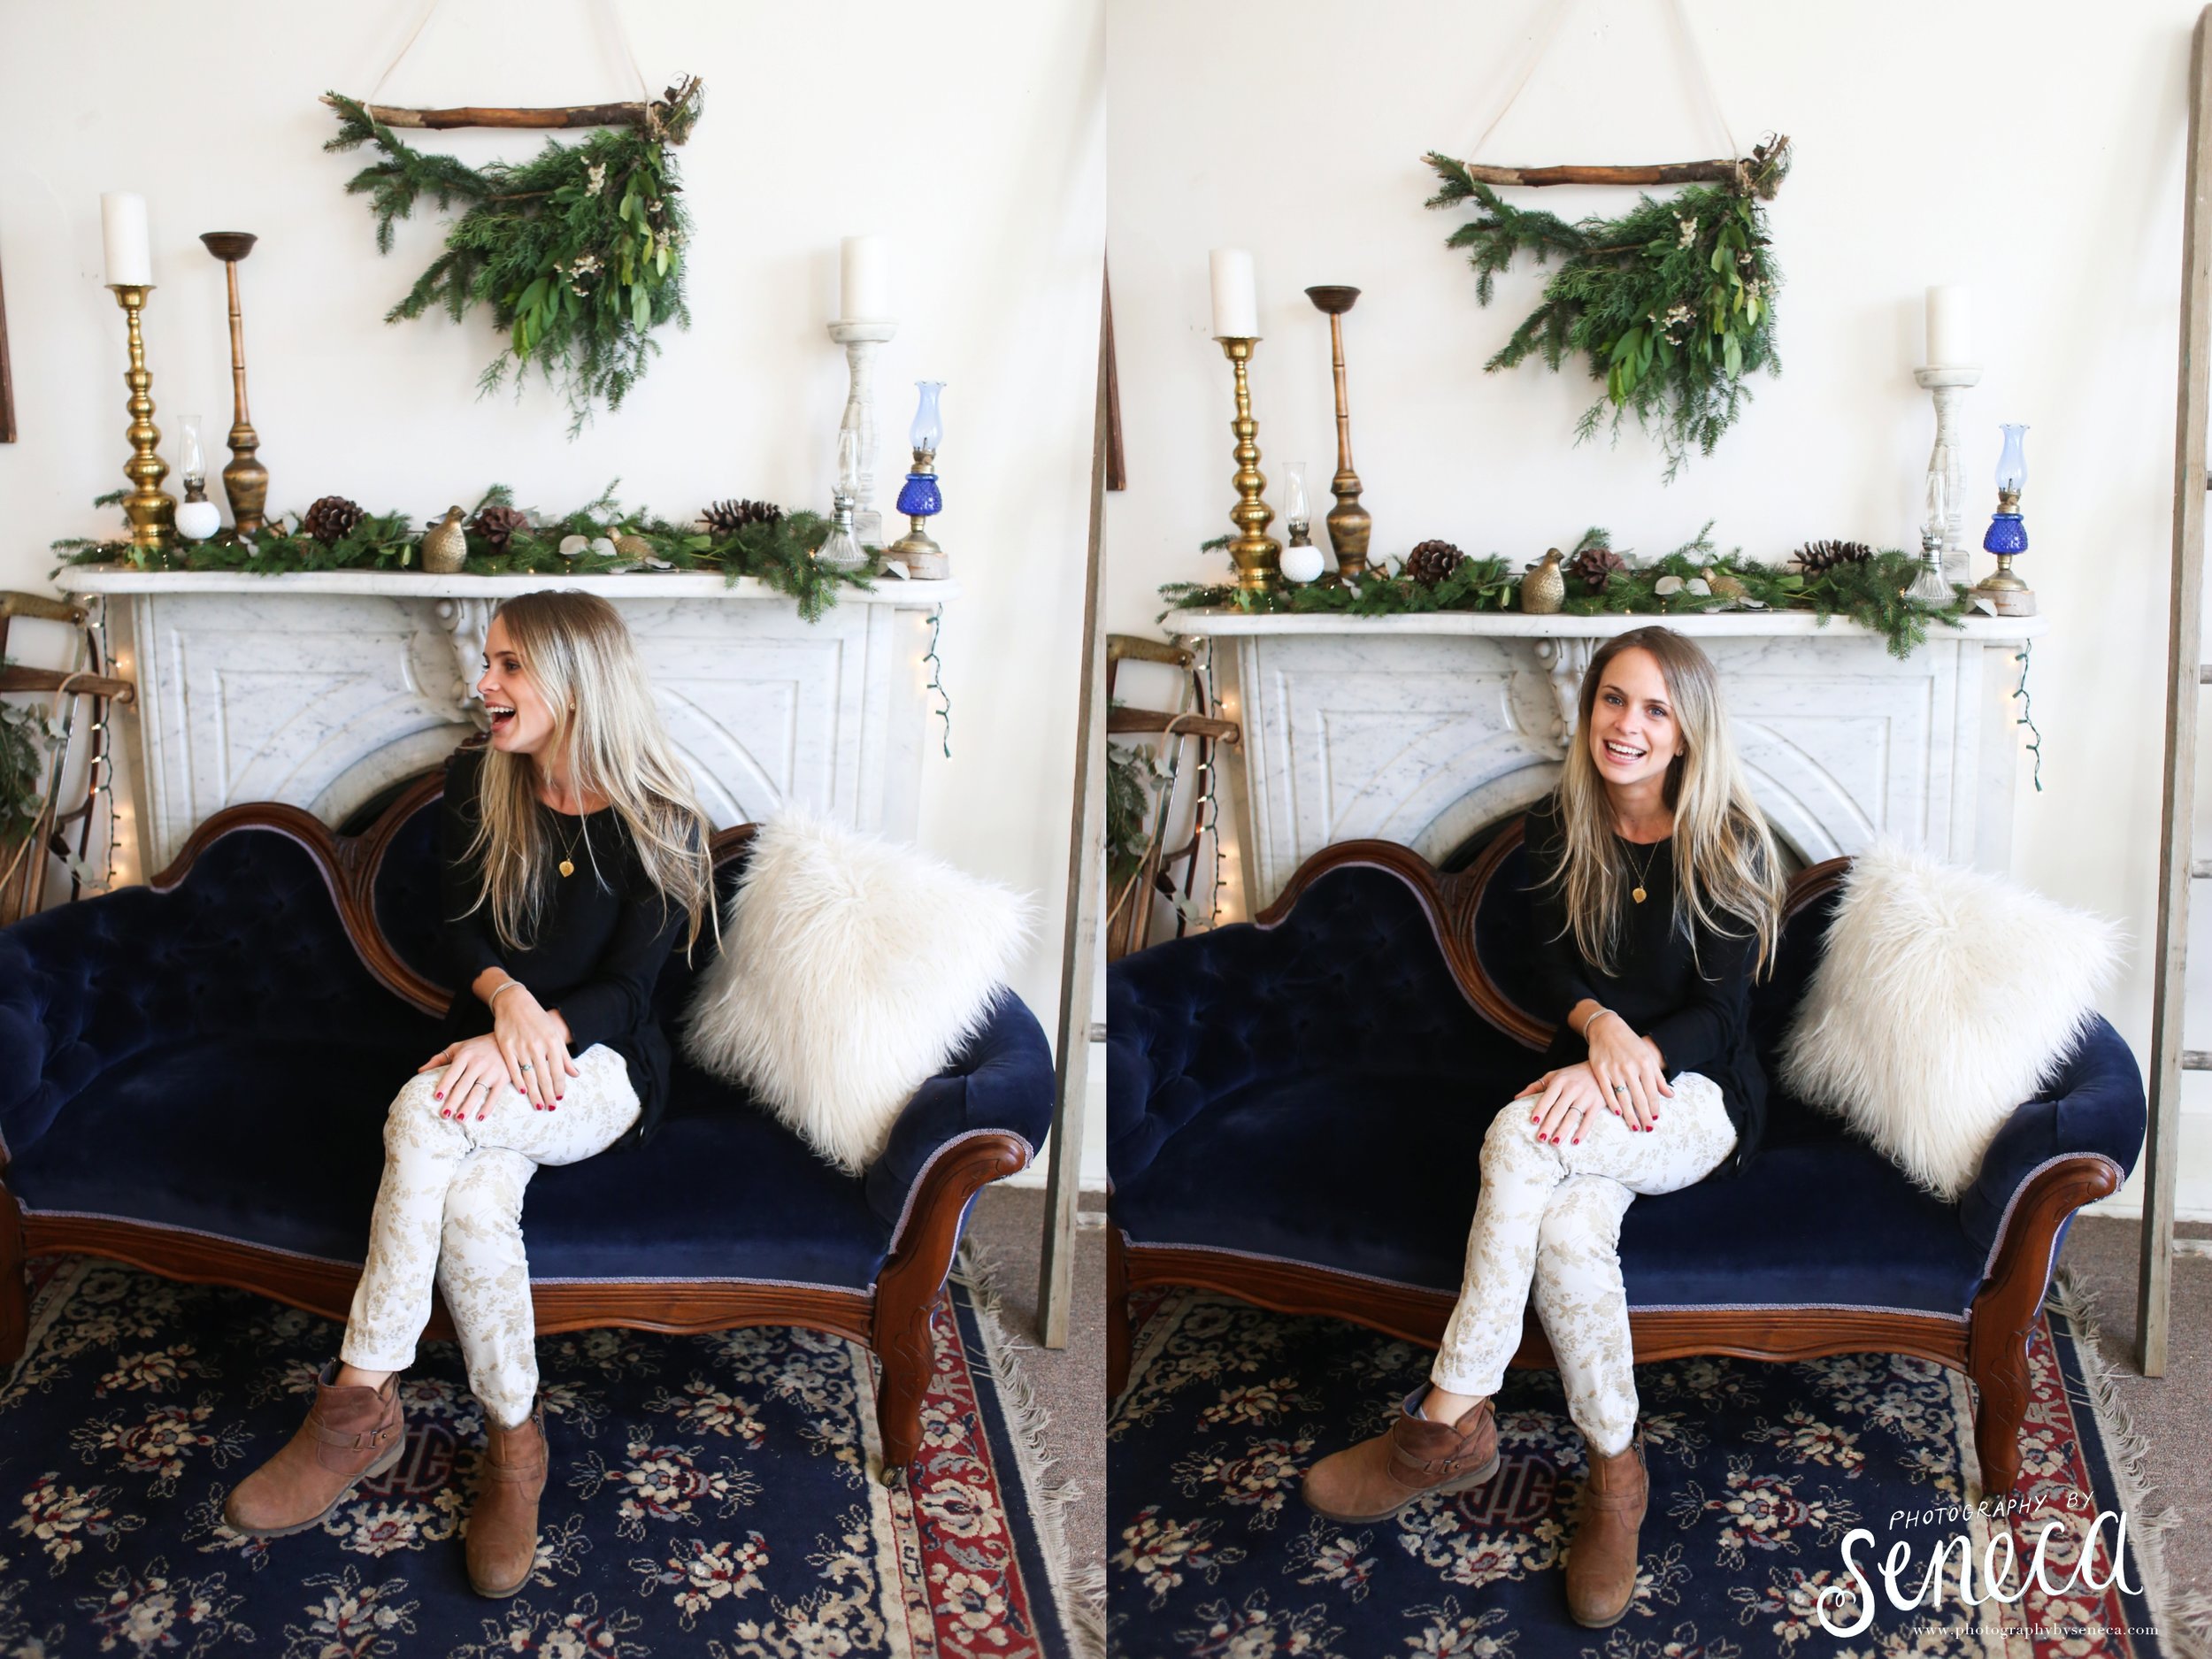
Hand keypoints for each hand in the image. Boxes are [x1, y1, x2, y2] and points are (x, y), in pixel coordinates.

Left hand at [417, 1034, 517, 1121]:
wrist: (505, 1041)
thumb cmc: (477, 1046)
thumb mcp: (458, 1047)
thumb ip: (439, 1059)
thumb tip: (420, 1071)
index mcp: (466, 1055)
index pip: (453, 1072)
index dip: (445, 1085)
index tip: (437, 1097)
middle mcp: (478, 1063)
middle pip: (464, 1085)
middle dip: (454, 1100)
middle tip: (444, 1115)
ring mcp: (492, 1071)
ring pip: (478, 1091)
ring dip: (469, 1106)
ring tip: (459, 1119)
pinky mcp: (503, 1078)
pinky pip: (495, 1095)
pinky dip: (488, 1107)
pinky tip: (480, 1118)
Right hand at [488, 980, 579, 1109]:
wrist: (515, 1003)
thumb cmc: (538, 1020)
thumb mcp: (554, 1035)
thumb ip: (565, 1056)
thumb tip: (575, 1075)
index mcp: (552, 1043)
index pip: (558, 1071)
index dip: (559, 1087)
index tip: (559, 1099)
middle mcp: (538, 1046)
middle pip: (544, 1077)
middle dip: (548, 1095)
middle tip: (550, 1109)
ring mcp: (521, 1047)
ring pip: (529, 1076)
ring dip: (534, 1093)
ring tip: (538, 1106)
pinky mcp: (506, 1047)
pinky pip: (513, 1069)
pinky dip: (518, 1081)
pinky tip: (523, 1091)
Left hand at [1513, 1062, 1607, 1144]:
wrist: (1600, 1069)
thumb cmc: (1572, 1074)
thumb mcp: (1554, 1076)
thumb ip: (1535, 1087)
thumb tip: (1516, 1098)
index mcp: (1560, 1081)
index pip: (1548, 1097)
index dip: (1541, 1109)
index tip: (1533, 1121)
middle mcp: (1572, 1088)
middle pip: (1559, 1109)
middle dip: (1549, 1125)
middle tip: (1541, 1138)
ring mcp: (1586, 1096)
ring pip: (1573, 1116)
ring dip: (1563, 1131)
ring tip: (1554, 1143)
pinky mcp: (1597, 1104)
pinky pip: (1589, 1120)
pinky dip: (1582, 1131)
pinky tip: (1575, 1141)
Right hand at [1583, 1010, 1671, 1131]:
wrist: (1607, 1028)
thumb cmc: (1630, 1043)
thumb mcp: (1647, 1057)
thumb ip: (1658, 1077)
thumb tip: (1670, 1095)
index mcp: (1644, 1064)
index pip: (1652, 1092)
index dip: (1654, 1107)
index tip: (1655, 1119)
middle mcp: (1630, 1067)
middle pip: (1639, 1098)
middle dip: (1644, 1115)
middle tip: (1647, 1129)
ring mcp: (1614, 1069)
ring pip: (1624, 1097)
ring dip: (1630, 1114)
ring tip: (1634, 1126)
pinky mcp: (1600, 1069)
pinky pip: (1607, 1091)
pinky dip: (1612, 1103)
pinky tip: (1617, 1113)